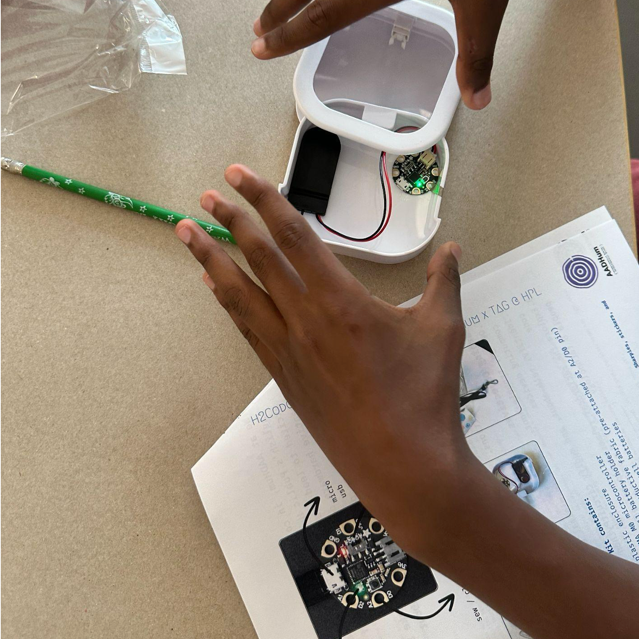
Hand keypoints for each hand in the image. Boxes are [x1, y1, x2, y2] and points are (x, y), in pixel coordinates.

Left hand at [175, 163, 496, 556]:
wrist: (404, 462)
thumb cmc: (426, 395)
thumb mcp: (443, 329)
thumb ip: (443, 282)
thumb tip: (452, 249)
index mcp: (342, 301)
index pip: (294, 238)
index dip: (265, 202)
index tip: (241, 177)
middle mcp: (306, 321)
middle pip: (258, 259)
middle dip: (231, 221)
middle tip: (209, 193)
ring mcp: (289, 351)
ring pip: (239, 294)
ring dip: (211, 259)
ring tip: (186, 232)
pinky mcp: (285, 378)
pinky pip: (247, 328)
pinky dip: (227, 301)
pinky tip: (216, 287)